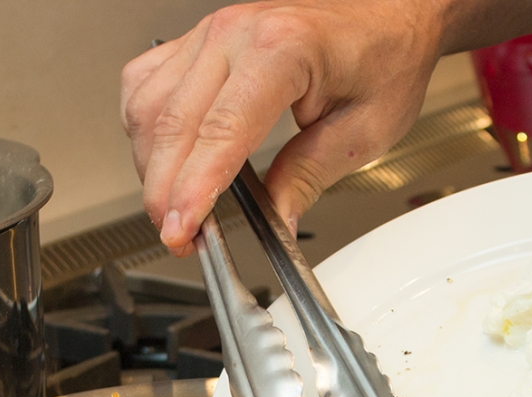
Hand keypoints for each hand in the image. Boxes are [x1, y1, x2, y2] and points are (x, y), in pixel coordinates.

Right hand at [120, 0, 447, 256]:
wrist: (388, 13)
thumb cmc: (384, 56)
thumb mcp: (363, 132)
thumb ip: (309, 178)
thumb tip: (275, 222)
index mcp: (282, 49)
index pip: (221, 131)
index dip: (194, 188)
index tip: (183, 229)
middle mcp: (236, 34)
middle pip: (172, 125)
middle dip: (164, 194)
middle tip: (179, 238)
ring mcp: (211, 33)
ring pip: (147, 107)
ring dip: (150, 167)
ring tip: (173, 209)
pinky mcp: (198, 40)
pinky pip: (144, 84)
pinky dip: (142, 129)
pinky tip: (161, 158)